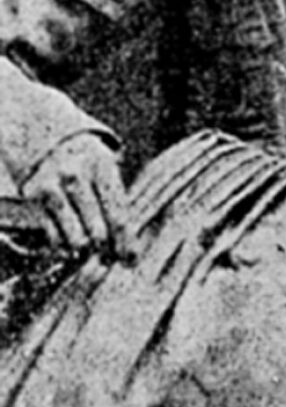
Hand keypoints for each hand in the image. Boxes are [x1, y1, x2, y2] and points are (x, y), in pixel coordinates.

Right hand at [21, 133, 131, 261]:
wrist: (56, 146)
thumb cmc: (92, 168)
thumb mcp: (109, 176)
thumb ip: (118, 209)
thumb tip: (128, 253)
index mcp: (102, 168)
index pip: (118, 216)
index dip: (126, 244)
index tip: (131, 260)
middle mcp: (76, 176)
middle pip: (98, 232)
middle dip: (106, 250)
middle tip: (109, 256)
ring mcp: (52, 188)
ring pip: (75, 239)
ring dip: (85, 251)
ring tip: (90, 247)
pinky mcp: (33, 199)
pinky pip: (53, 238)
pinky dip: (64, 245)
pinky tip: (70, 239)